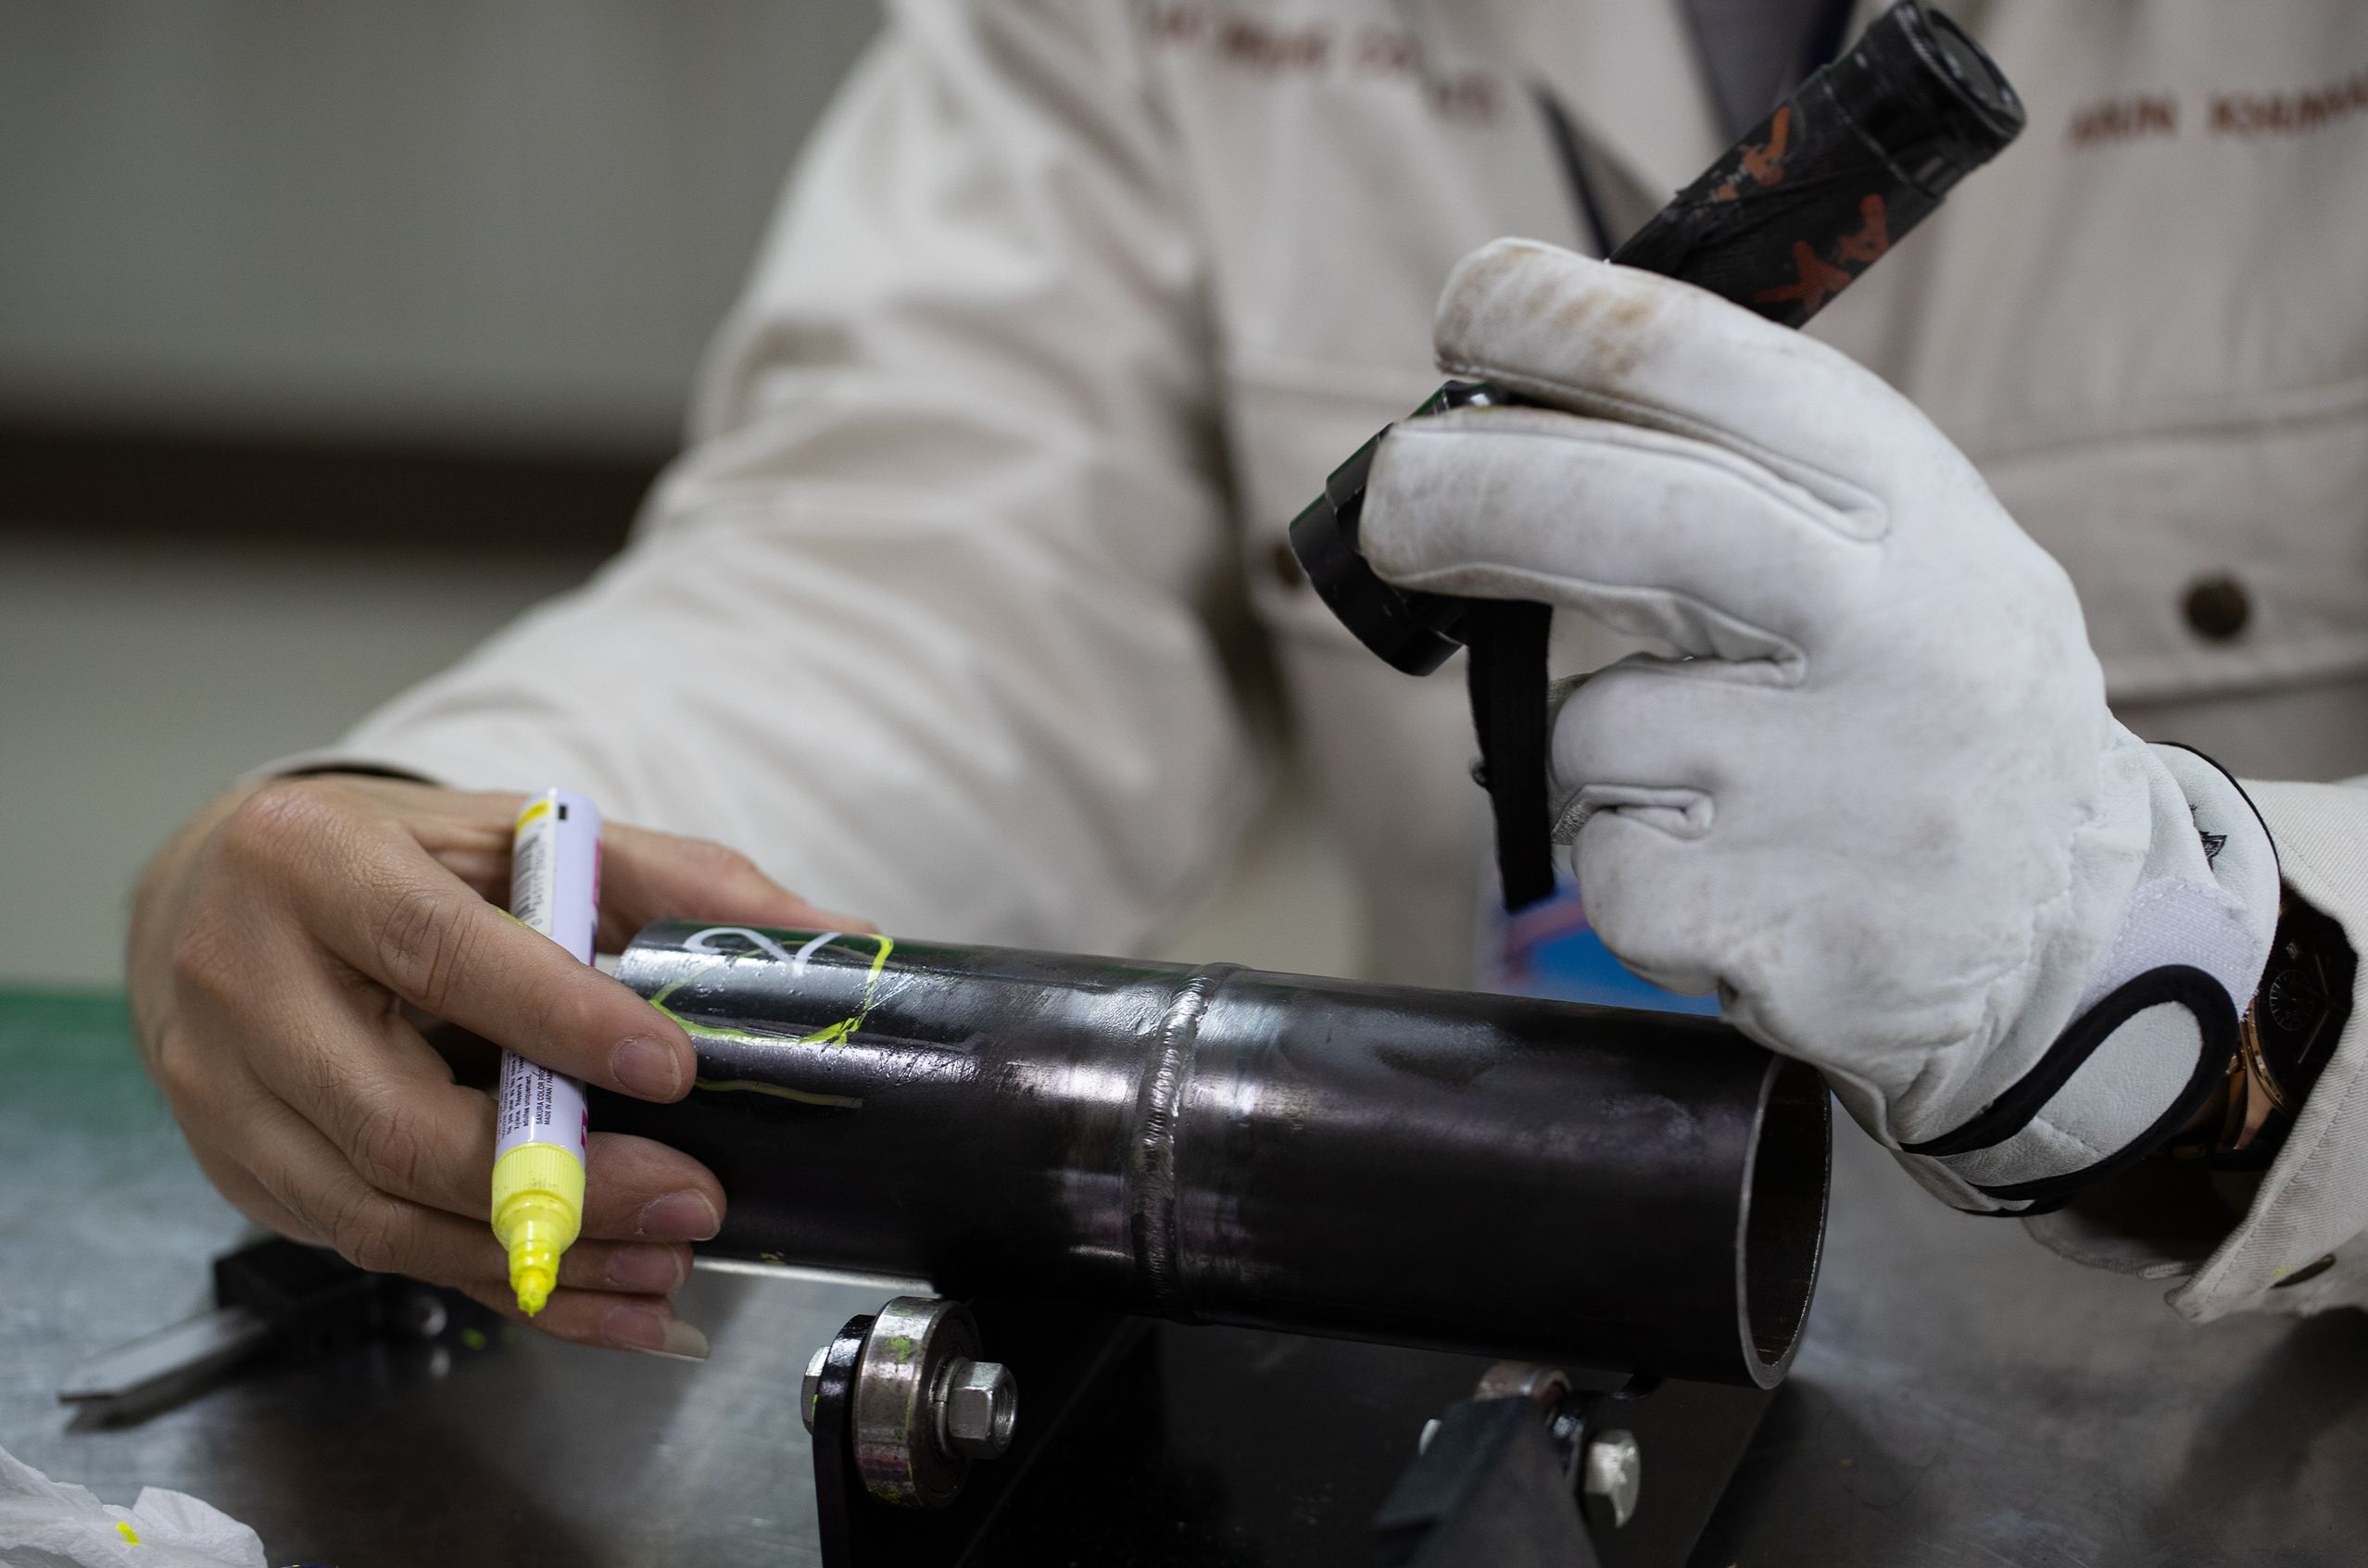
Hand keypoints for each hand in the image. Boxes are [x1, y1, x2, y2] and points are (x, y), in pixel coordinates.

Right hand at [128, 774, 862, 1350]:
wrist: (218, 891)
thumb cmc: (397, 859)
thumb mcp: (523, 834)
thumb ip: (677, 881)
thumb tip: (837, 934)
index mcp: (317, 865)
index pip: (439, 952)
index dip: (559, 1021)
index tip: (675, 1069)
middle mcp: (247, 984)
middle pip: (401, 1122)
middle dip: (566, 1182)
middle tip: (697, 1202)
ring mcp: (224, 1094)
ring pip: (384, 1214)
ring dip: (540, 1261)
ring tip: (666, 1266)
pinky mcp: (241, 1171)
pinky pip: (377, 1253)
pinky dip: (499, 1287)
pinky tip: (599, 1297)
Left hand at [1361, 239, 2279, 1211]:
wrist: (2074, 940)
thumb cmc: (1928, 709)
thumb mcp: (1904, 554)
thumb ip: (1741, 483)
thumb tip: (1492, 423)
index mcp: (1911, 507)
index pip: (1703, 363)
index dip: (1550, 319)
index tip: (1465, 313)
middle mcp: (1886, 626)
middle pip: (1619, 519)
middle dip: (1462, 495)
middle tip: (1393, 507)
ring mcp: (1825, 783)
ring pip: (1589, 726)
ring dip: (1590, 751)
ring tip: (1705, 784)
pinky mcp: (1761, 916)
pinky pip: (1606, 855)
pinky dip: (1627, 857)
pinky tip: (1733, 873)